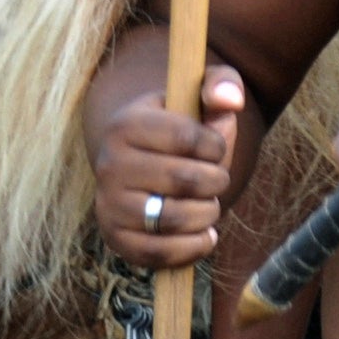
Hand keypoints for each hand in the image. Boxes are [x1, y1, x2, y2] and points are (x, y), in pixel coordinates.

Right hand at [92, 66, 241, 267]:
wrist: (138, 164)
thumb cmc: (179, 131)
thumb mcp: (196, 99)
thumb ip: (221, 85)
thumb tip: (230, 101)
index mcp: (125, 124)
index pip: (187, 137)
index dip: (216, 146)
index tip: (214, 147)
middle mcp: (108, 164)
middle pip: (187, 180)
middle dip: (217, 181)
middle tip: (214, 179)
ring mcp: (107, 204)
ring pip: (176, 218)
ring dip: (208, 214)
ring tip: (207, 205)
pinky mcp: (114, 238)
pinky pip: (161, 253)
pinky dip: (194, 247)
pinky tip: (202, 234)